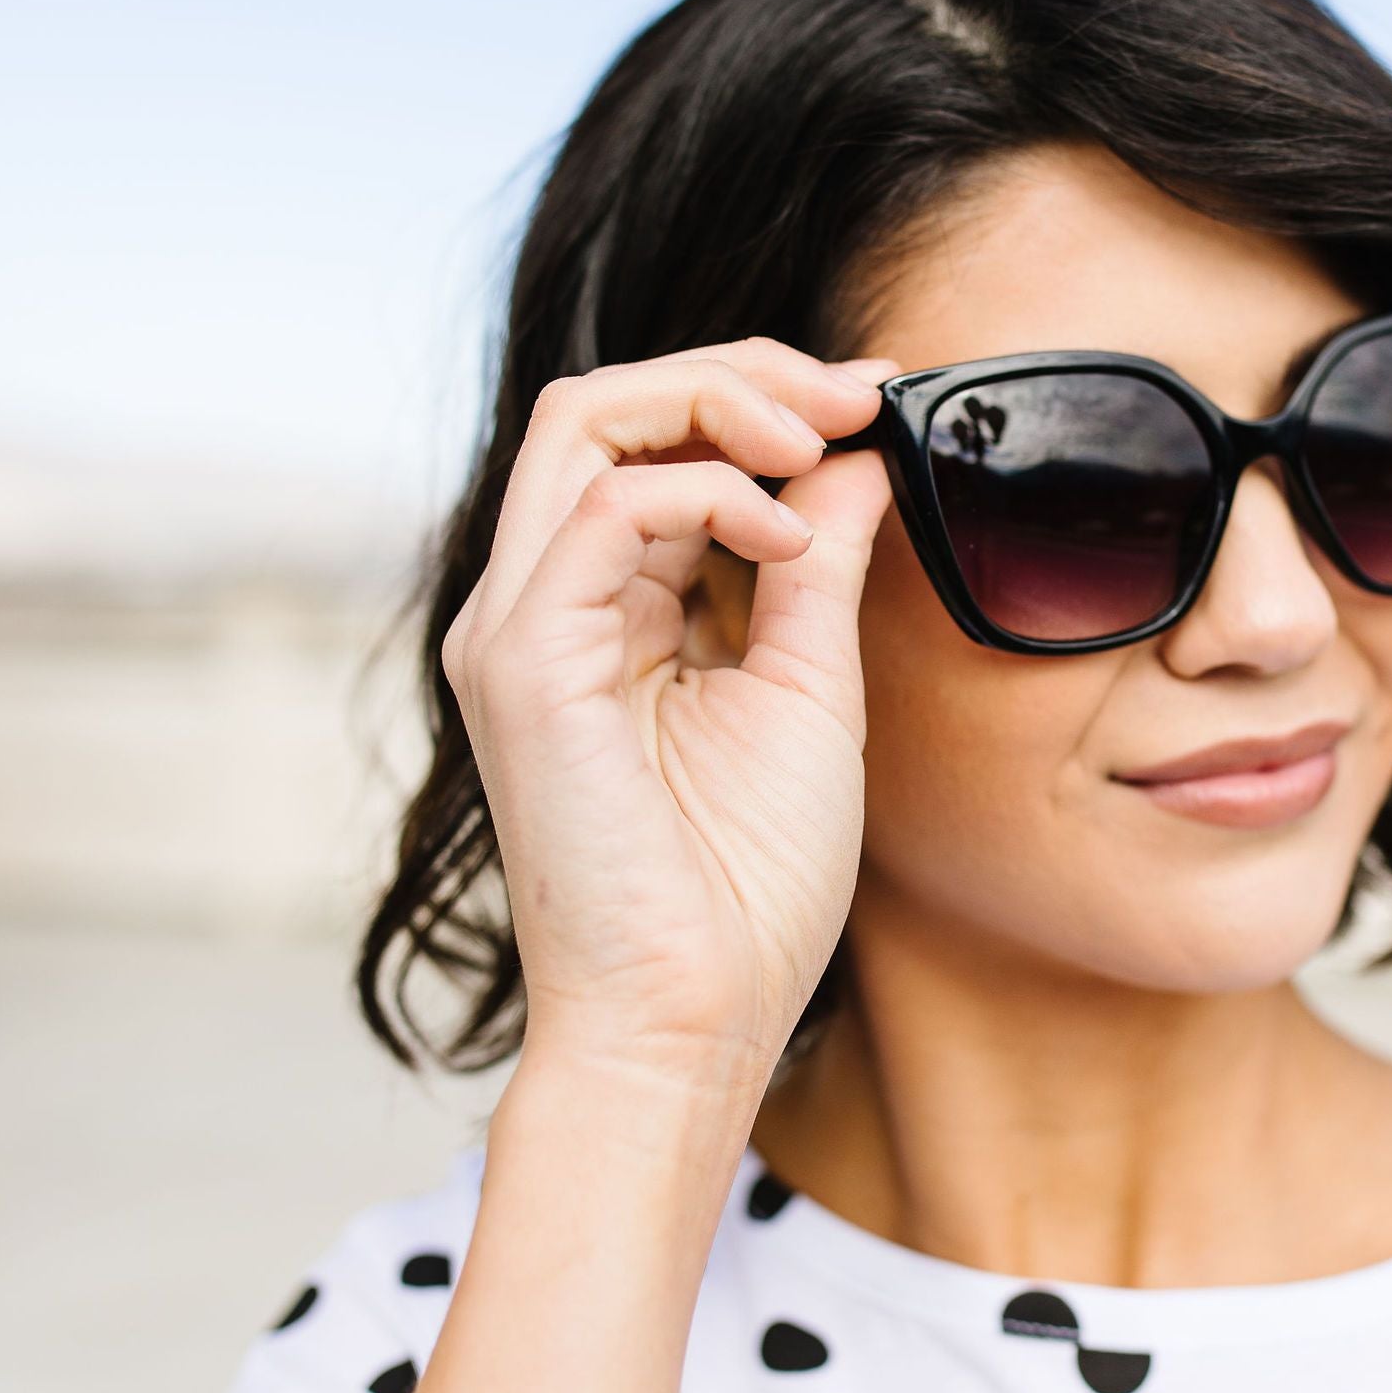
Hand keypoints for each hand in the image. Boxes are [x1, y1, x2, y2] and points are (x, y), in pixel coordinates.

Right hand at [440, 340, 896, 1097]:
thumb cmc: (745, 889)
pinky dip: (709, 492)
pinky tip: (785, 539)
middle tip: (854, 392)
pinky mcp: (522, 662)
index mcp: (598, 609)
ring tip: (819, 440)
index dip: (759, 398)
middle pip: (603, 404)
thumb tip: (853, 460)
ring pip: (583, 420)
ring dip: (717, 401)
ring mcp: (518, 627)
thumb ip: (815, 566)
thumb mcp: (805, 687)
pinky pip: (603, 508)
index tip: (874, 400)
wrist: (692, 1019)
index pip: (648, 442)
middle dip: (739, 373)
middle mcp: (541, 604)